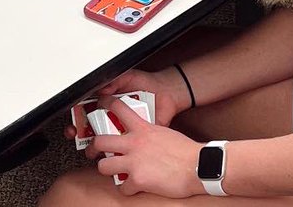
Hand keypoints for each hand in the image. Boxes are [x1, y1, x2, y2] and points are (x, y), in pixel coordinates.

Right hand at [64, 65, 190, 145]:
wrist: (169, 92)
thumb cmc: (147, 83)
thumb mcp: (128, 77)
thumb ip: (114, 81)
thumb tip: (103, 91)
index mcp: (110, 104)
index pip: (88, 113)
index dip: (78, 119)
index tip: (73, 123)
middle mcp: (115, 118)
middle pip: (92, 130)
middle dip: (81, 135)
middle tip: (77, 136)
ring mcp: (126, 130)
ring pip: (108, 142)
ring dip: (98, 147)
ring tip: (92, 148)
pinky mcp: (138, 138)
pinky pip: (128, 148)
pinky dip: (121, 151)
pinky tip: (114, 152)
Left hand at [89, 96, 204, 196]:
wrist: (198, 166)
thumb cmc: (185, 151)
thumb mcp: (163, 132)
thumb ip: (148, 133)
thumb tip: (140, 138)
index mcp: (143, 128)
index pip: (118, 108)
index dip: (106, 104)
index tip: (101, 103)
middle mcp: (134, 143)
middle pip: (100, 141)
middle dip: (94, 148)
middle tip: (94, 151)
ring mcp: (134, 162)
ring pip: (103, 166)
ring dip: (108, 170)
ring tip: (114, 172)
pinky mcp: (137, 180)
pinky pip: (122, 188)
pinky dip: (127, 189)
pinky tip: (133, 187)